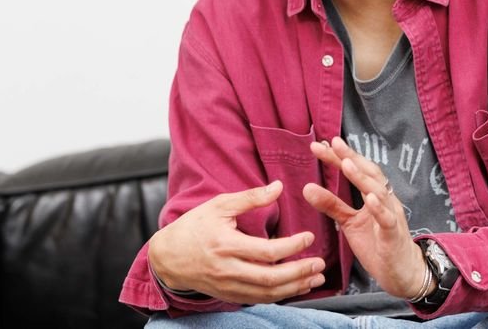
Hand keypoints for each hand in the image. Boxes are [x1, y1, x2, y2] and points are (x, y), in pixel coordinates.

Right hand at [147, 181, 326, 303]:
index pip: (267, 251)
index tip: (308, 237)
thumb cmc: (193, 227)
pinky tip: (295, 288)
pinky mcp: (229, 295)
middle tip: (320, 264)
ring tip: (315, 278)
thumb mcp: (219, 205)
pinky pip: (259, 300)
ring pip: (267, 294)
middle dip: (299, 273)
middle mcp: (228, 270)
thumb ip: (250, 198)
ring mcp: (228, 286)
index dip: (292, 246)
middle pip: (270, 278)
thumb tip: (278, 187)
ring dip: (295, 288)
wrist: (167, 257)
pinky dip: (280, 296)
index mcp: (226, 245)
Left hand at [303, 137, 427, 298]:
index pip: (357, 170)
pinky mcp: (393, 234)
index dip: (340, 157)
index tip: (320, 145)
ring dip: (362, 177)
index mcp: (374, 194)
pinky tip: (369, 198)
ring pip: (378, 192)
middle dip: (351, 157)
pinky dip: (379, 208)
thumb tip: (306, 187)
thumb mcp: (349, 222)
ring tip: (347, 164)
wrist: (400, 271)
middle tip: (333, 143)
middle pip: (369, 173)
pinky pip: (387, 219)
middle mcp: (385, 199)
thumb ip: (331, 204)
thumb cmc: (377, 243)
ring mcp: (391, 215)